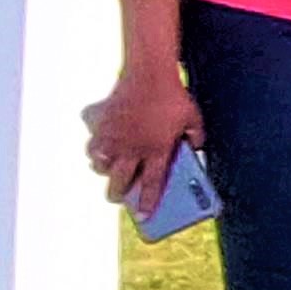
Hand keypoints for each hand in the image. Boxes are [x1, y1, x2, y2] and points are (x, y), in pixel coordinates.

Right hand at [86, 66, 204, 217]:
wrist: (150, 73)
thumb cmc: (174, 97)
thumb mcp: (194, 119)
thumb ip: (197, 137)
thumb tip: (197, 148)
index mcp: (156, 151)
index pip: (153, 184)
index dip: (149, 202)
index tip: (145, 216)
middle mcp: (131, 149)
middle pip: (119, 182)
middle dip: (117, 195)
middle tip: (118, 197)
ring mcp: (112, 137)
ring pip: (100, 163)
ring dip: (104, 168)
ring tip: (108, 169)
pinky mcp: (100, 123)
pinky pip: (93, 138)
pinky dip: (95, 140)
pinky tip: (100, 140)